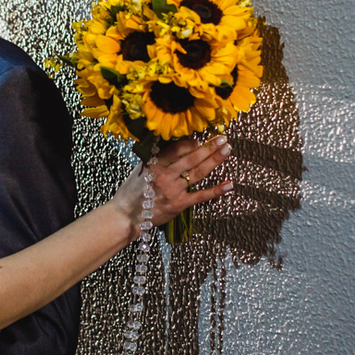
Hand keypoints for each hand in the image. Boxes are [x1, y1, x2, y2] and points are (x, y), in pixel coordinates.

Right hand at [113, 135, 233, 237]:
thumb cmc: (131, 193)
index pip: (177, 148)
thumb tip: (174, 146)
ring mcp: (173, 190)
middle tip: (223, 138)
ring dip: (215, 160)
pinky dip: (216, 190)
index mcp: (154, 164)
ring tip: (227, 150)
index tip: (202, 138)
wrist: (125, 216)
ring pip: (198, 173)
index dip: (192, 142)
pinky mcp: (179, 204)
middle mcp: (164, 175)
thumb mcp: (140, 169)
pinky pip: (201, 195)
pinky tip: (229, 184)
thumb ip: (156, 158)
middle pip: (191, 158)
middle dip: (209, 147)